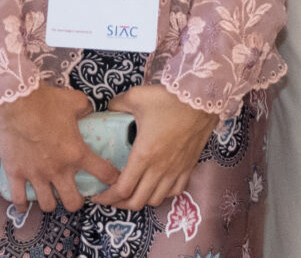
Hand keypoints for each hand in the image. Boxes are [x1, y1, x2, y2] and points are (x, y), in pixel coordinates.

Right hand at [0, 83, 120, 214]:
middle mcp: (58, 169)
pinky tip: (24, 205)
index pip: (104, 173)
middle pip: (73, 202)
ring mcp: (36, 174)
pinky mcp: (16, 174)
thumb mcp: (74, 100)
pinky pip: (19, 199)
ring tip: (50, 196)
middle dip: (76, 201)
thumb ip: (85, 108)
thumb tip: (88, 110)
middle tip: (74, 194)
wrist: (16, 101)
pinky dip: (22, 205)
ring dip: (51, 202)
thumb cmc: (46, 101)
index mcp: (76, 153)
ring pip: (47, 205)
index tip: (113, 181)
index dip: (112, 179)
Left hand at [97, 83, 219, 210]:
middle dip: (120, 204)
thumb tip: (109, 108)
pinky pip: (175, 192)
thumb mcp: (137, 97)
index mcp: (144, 154)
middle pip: (137, 201)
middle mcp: (159, 168)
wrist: (202, 99)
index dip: (107, 197)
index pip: (122, 189)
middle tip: (111, 197)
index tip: (98, 195)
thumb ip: (118, 104)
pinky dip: (163, 194)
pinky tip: (156, 185)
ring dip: (141, 200)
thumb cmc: (169, 99)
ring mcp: (176, 170)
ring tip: (132, 192)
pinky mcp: (188, 168)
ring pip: (156, 200)